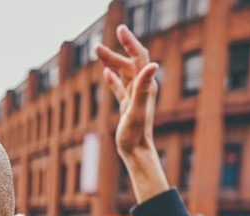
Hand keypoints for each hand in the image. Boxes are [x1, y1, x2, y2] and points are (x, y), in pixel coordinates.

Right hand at [95, 25, 158, 155]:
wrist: (136, 152)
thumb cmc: (136, 134)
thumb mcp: (136, 109)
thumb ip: (143, 86)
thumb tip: (153, 64)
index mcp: (145, 85)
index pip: (139, 57)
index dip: (130, 42)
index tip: (120, 29)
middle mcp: (142, 88)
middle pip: (129, 63)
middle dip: (114, 52)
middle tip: (96, 47)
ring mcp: (134, 97)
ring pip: (123, 73)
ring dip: (111, 62)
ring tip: (97, 52)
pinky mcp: (127, 105)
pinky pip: (120, 87)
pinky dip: (113, 78)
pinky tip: (106, 73)